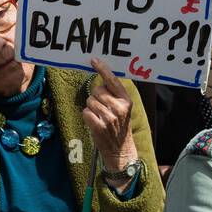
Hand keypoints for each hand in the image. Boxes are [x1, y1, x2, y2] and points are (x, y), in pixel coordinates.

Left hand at [83, 57, 136, 172]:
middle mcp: (119, 107)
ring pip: (90, 101)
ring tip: (100, 117)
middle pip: (97, 91)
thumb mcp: (123, 109)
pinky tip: (95, 123)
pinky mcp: (99, 127)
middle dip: (95, 97)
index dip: (102, 69)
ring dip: (91, 108)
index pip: (113, 80)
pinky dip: (87, 117)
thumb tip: (100, 79)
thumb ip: (114, 95)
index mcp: (126, 100)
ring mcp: (109, 118)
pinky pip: (85, 112)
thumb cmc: (120, 127)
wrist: (121, 150)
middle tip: (102, 108)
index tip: (93, 60)